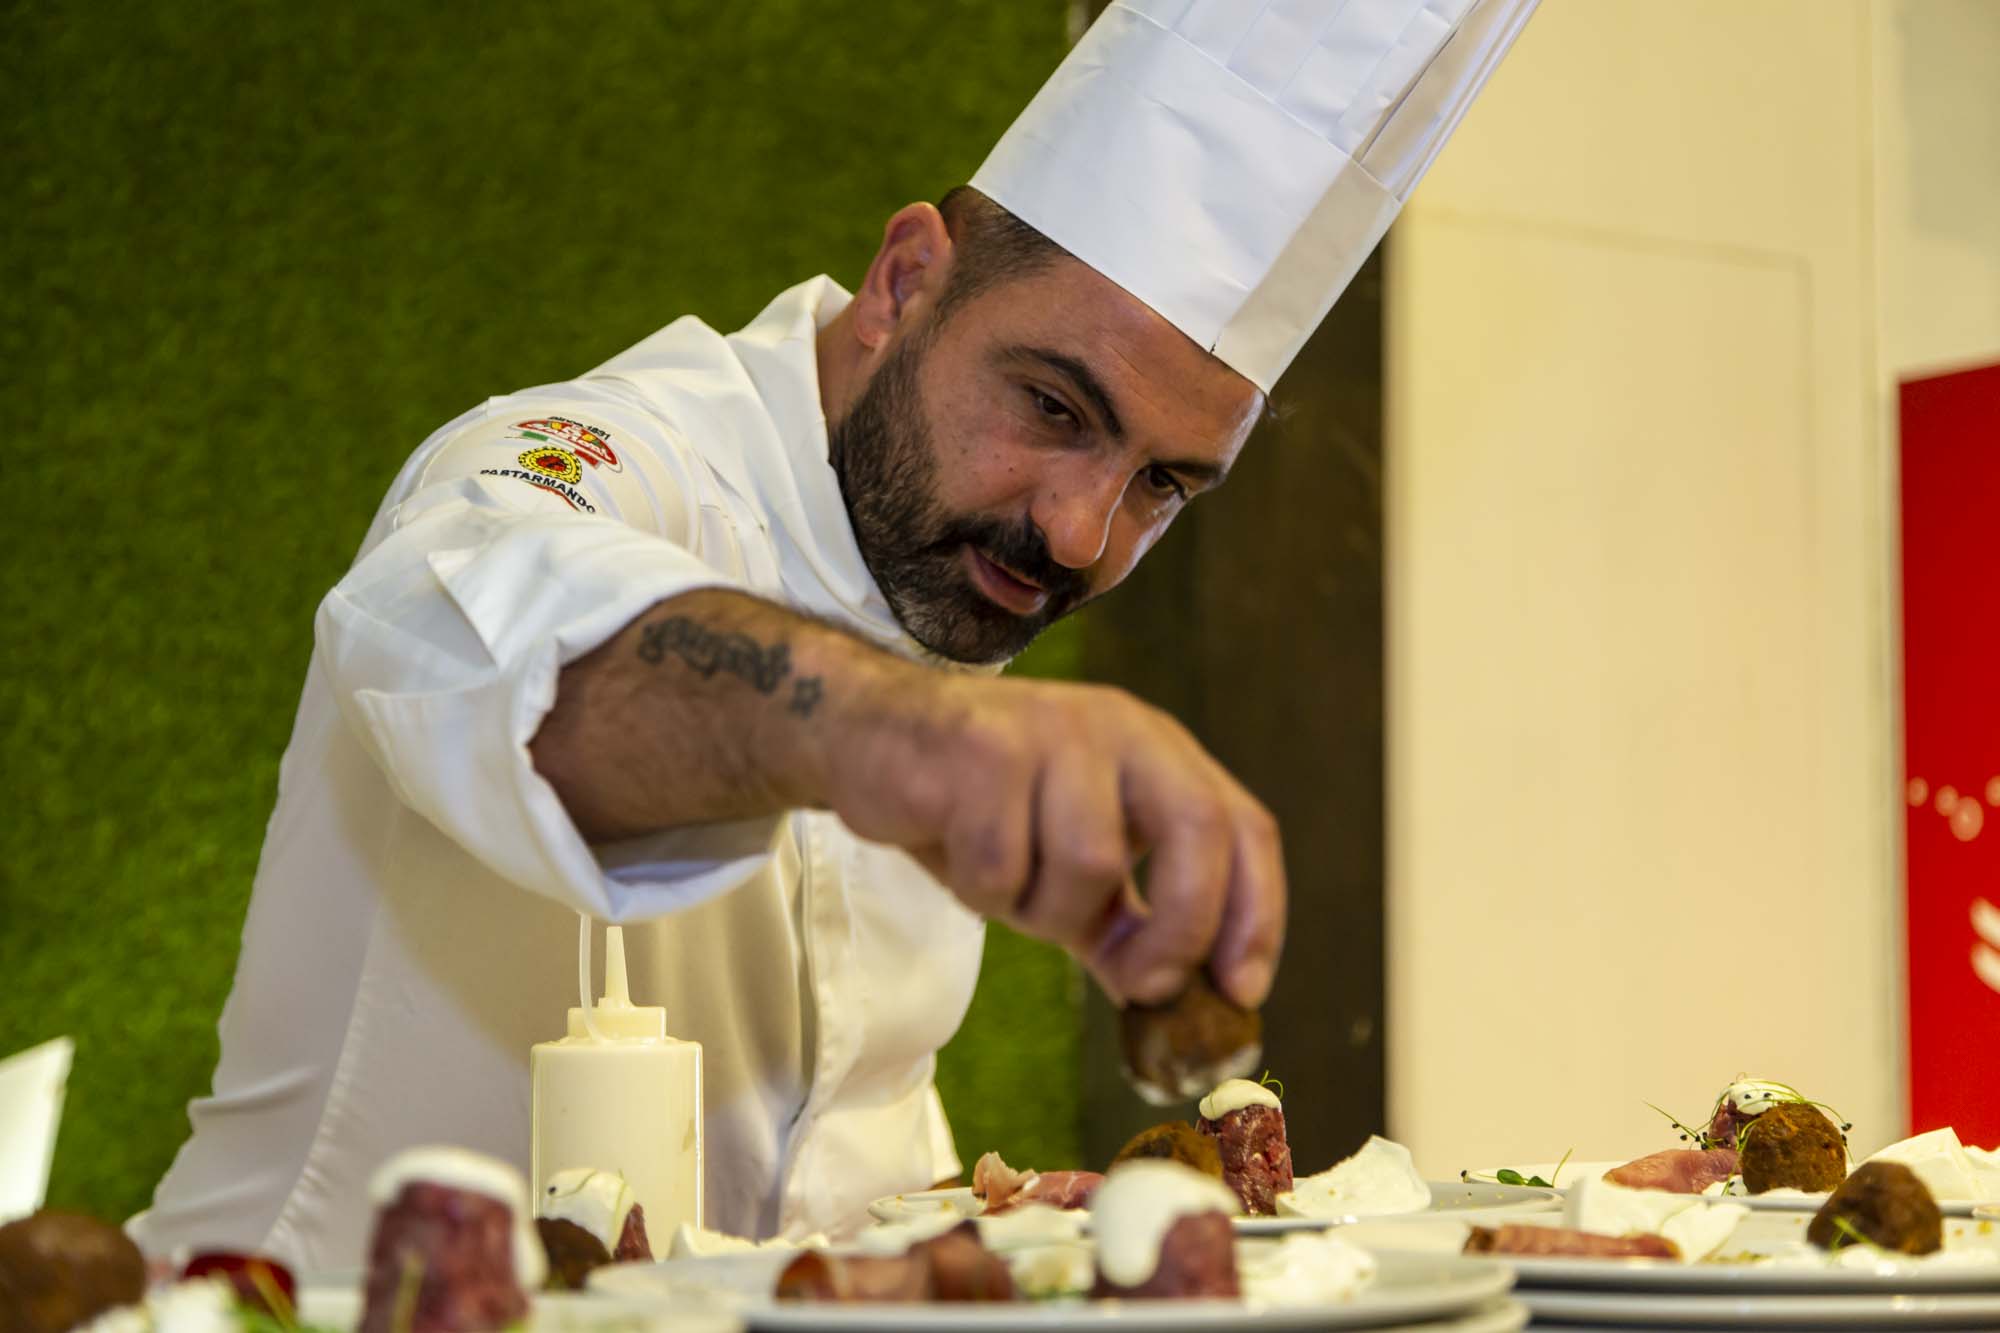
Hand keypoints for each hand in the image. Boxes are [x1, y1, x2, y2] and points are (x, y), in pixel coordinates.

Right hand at [821, 669, 1284, 1007]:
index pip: (1242, 826)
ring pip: (1090, 864)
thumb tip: (1175, 1006)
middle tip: (1140, 984)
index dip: (1256, 913)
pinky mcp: (981, 749)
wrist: (867, 735)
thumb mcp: (1069, 868)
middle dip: (1179, 929)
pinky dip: (983, 890)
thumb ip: (1126, 927)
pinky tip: (957, 854)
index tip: (1240, 992)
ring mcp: (1051, 731)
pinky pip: (1002, 865)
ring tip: (1007, 886)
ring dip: (1045, 911)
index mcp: (1155, 750)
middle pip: (1197, 831)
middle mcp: (1116, 727)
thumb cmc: (979, 807)